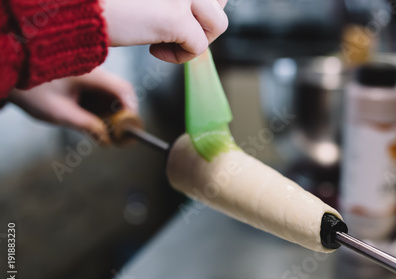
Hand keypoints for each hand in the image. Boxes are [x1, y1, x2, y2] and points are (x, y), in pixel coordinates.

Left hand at [9, 68, 137, 145]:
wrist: (11, 72)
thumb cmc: (31, 90)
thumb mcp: (60, 113)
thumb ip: (87, 126)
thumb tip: (107, 139)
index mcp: (90, 74)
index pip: (123, 89)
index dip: (131, 110)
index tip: (129, 128)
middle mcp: (93, 69)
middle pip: (120, 92)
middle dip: (120, 115)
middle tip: (115, 134)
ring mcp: (88, 72)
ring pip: (110, 93)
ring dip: (110, 112)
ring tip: (101, 129)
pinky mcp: (83, 76)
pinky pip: (99, 91)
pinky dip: (99, 106)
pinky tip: (90, 118)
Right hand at [102, 0, 228, 63]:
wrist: (76, 4)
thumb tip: (197, 9)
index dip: (201, 4)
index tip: (177, 14)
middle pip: (220, 1)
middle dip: (202, 20)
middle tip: (173, 27)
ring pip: (218, 24)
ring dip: (195, 39)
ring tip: (165, 39)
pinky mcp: (175, 17)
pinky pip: (199, 47)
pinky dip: (179, 57)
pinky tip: (154, 50)